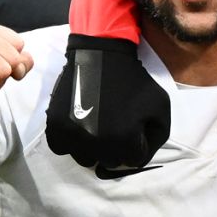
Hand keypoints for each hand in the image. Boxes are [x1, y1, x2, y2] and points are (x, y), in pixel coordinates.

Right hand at [45, 34, 170, 175]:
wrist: (100, 54)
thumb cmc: (132, 80)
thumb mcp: (160, 105)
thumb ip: (157, 136)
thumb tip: (139, 157)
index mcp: (124, 140)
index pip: (134, 161)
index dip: (136, 145)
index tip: (133, 129)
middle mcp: (97, 144)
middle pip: (110, 162)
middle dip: (116, 147)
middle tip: (115, 126)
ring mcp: (74, 137)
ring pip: (86, 160)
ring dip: (93, 148)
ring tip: (97, 127)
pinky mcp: (56, 128)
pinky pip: (63, 149)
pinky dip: (71, 142)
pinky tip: (79, 127)